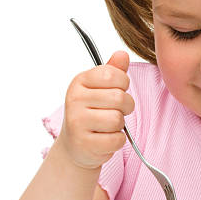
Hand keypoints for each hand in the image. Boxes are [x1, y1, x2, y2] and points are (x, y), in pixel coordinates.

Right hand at [56, 51, 134, 168]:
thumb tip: (123, 54)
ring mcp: (77, 122)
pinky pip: (116, 140)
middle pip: (119, 98)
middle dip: (125, 107)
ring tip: (108, 126)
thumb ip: (113, 71)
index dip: (123, 84)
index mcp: (80, 82)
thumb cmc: (91, 112)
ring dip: (119, 126)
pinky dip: (117, 141)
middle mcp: (75, 100)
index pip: (113, 75)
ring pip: (117, 120)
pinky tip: (105, 139)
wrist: (75, 145)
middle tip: (116, 111)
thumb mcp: (99, 88)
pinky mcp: (84, 143)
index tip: (117, 90)